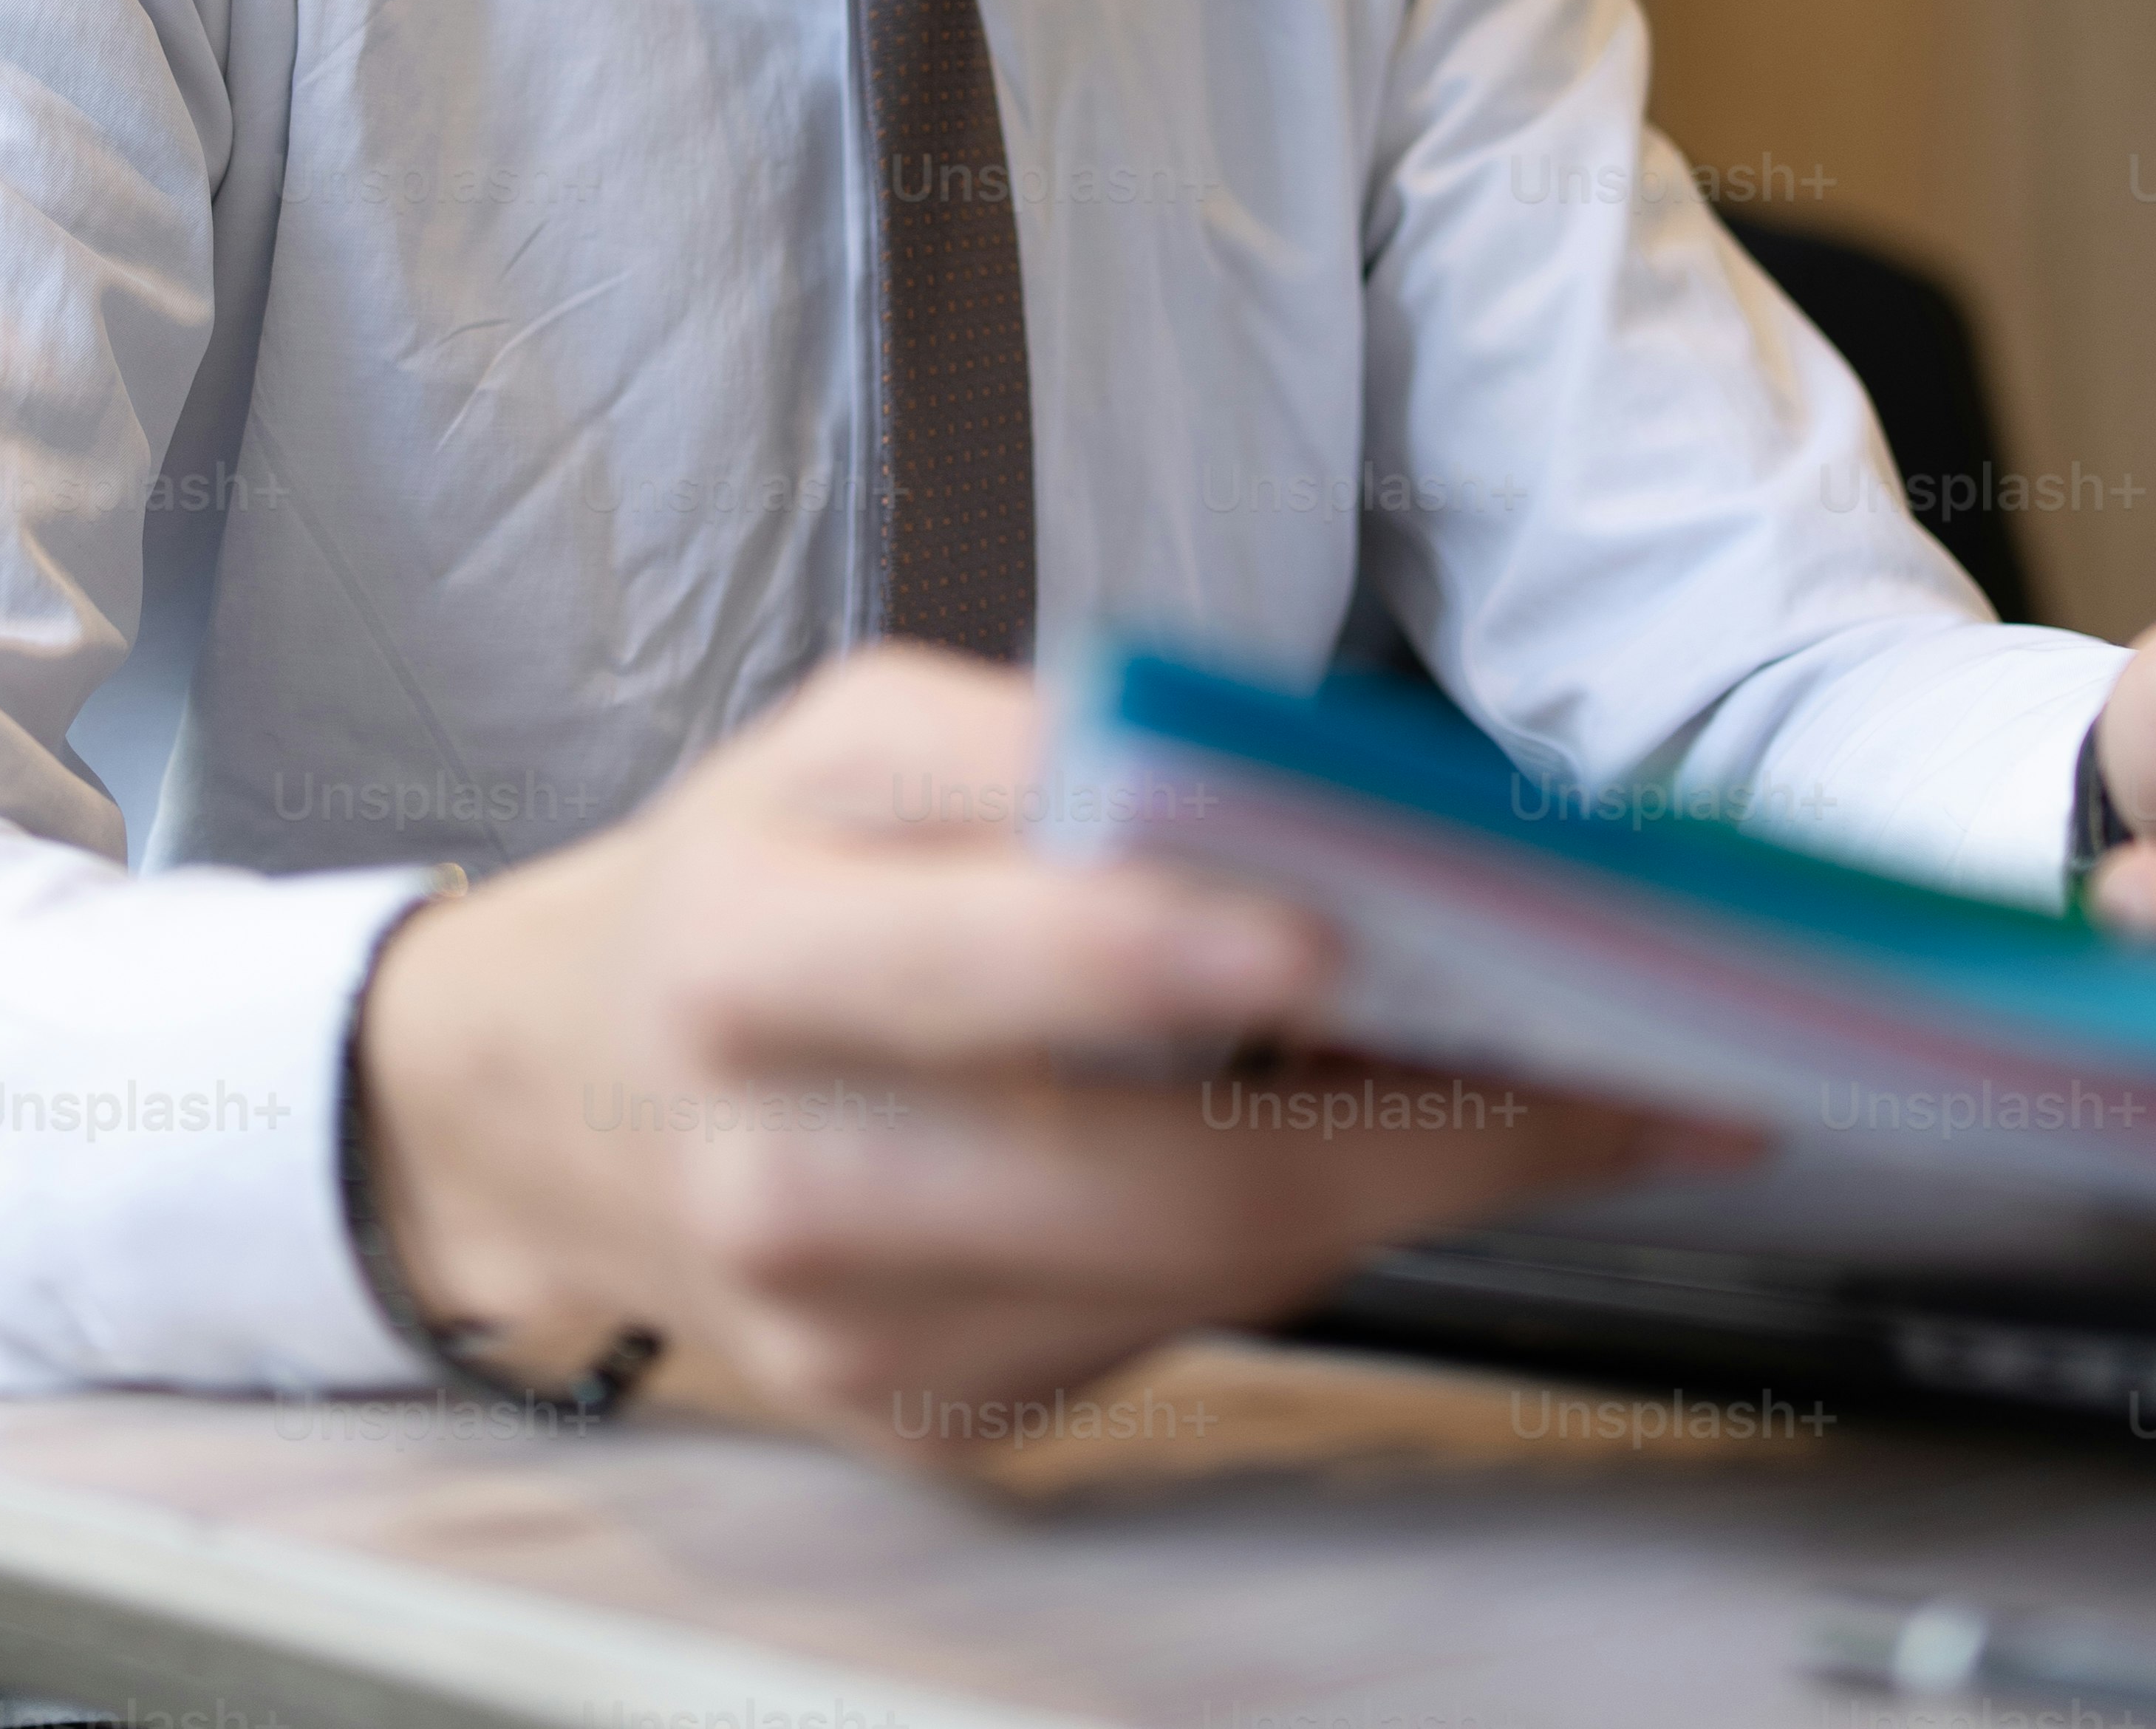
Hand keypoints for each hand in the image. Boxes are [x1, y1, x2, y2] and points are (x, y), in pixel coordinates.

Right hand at [354, 643, 1662, 1443]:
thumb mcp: (847, 742)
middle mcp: (789, 1165)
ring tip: (1549, 1096)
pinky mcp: (913, 1413)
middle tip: (1602, 1064)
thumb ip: (1035, 753)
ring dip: (1401, 1187)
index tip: (1351, 926)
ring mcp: (851, 1328)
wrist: (553, 1096)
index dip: (1176, 948)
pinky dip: (1289, 1243)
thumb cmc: (746, 880)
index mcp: (757, 949)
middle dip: (1416, 1125)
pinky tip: (1362, 1158)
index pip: (1000, 959)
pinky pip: (1157, 1339)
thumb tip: (1270, 795)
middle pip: (1154, 1181)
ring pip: (1195, 1281)